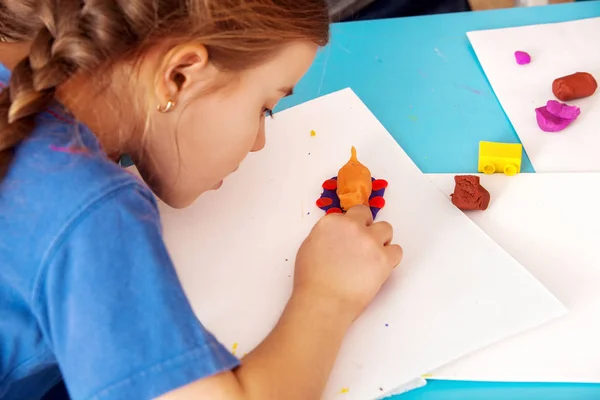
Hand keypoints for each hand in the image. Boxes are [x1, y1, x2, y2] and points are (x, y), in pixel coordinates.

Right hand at [294, 205, 402, 321]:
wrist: (323, 302)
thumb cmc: (311, 279)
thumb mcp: (309, 247)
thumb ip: (326, 234)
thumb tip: (338, 235)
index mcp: (332, 222)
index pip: (349, 214)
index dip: (351, 226)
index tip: (349, 239)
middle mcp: (352, 226)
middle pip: (367, 215)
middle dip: (366, 227)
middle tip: (362, 245)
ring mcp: (370, 241)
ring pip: (387, 228)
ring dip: (381, 239)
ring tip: (373, 255)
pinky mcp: (384, 258)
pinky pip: (397, 250)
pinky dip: (391, 258)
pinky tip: (381, 267)